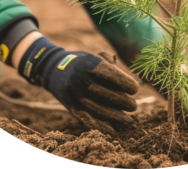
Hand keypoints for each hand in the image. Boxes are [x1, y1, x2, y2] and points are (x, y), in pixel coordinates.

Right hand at [18, 37, 138, 133]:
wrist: (53, 68)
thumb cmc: (82, 62)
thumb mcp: (94, 56)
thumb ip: (112, 65)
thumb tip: (129, 79)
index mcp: (90, 63)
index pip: (112, 75)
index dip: (126, 83)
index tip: (135, 89)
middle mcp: (81, 78)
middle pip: (107, 93)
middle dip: (124, 102)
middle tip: (133, 106)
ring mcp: (74, 92)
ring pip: (99, 108)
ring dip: (116, 116)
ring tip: (129, 120)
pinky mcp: (69, 105)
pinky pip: (86, 117)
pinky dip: (100, 126)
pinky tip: (113, 130)